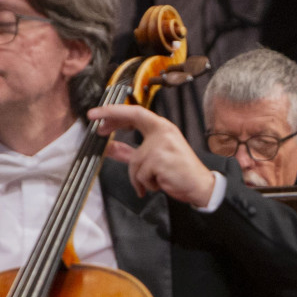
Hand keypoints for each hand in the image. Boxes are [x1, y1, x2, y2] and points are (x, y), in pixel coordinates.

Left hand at [88, 103, 217, 207]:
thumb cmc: (178, 172)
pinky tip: (160, 183)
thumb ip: (129, 152)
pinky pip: (140, 175)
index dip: (114, 111)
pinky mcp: (159, 159)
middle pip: (132, 117)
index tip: (96, 114)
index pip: (135, 112)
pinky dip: (146, 184)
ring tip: (153, 181)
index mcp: (162, 128)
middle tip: (97, 129)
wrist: (200, 185)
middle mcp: (162, 131)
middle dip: (111, 119)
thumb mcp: (151, 159)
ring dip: (139, 177)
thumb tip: (109, 147)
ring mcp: (161, 144)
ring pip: (134, 161)